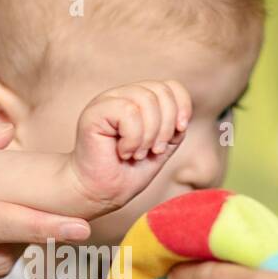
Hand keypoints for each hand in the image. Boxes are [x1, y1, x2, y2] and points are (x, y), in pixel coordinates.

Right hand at [67, 81, 191, 211]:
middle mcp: (123, 95)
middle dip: (166, 126)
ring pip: (145, 100)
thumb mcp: (162, 147)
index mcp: (139, 100)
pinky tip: (124, 152)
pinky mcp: (94, 111)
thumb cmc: (128, 172)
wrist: (101, 192)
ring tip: (138, 154)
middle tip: (154, 150)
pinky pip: (128, 112)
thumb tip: (182, 113)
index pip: (171, 86)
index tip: (180, 131)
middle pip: (160, 91)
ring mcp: (107, 100)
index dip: (182, 106)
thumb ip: (174, 127)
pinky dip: (133, 138)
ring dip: (148, 135)